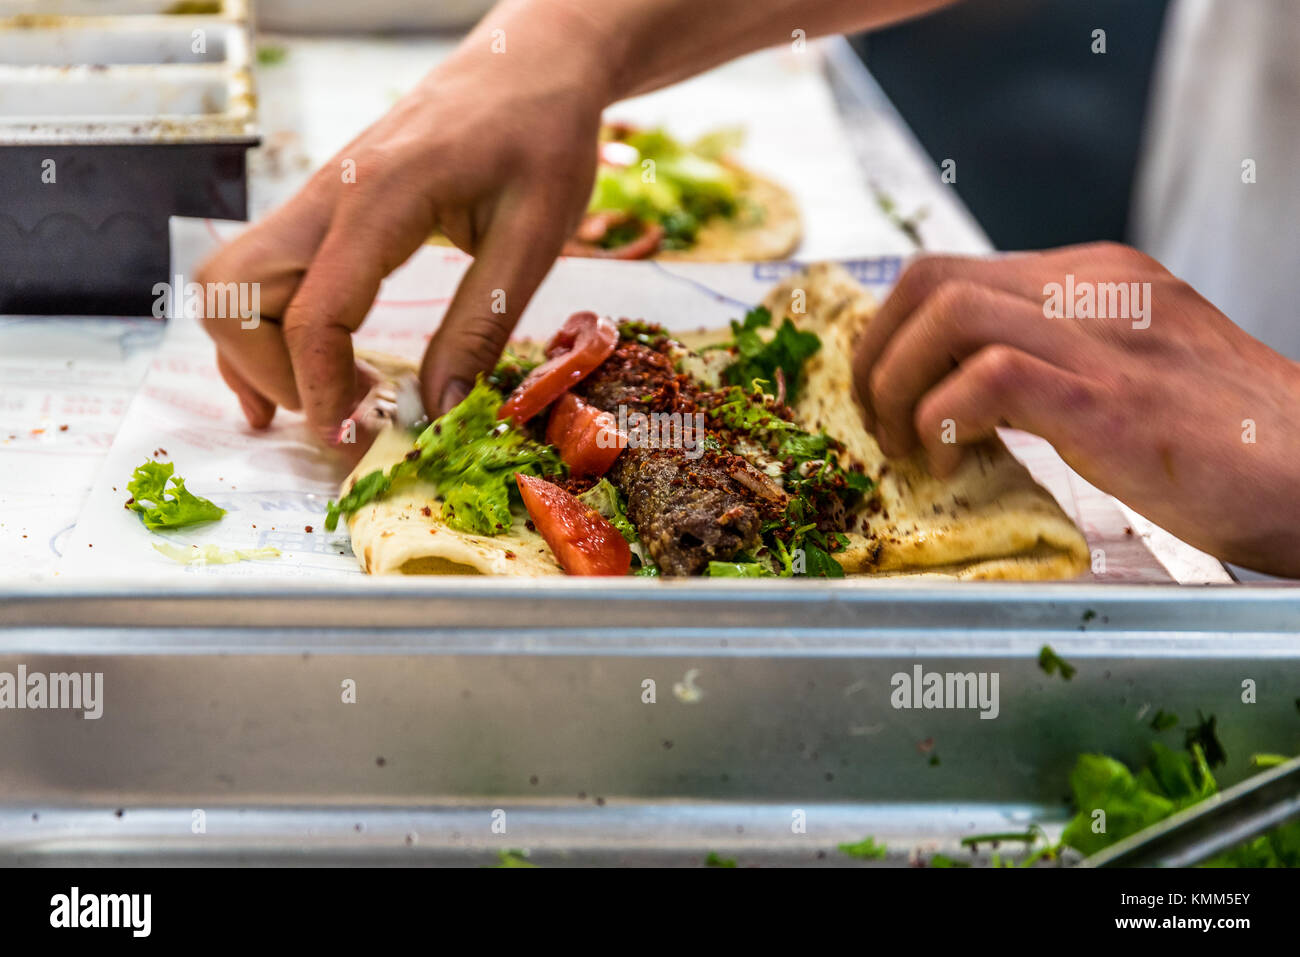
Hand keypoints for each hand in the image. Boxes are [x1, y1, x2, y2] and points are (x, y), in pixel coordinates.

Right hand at [197, 5, 610, 439]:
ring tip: (332, 400)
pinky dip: (262, 329)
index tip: (351, 442)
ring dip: (257, 354)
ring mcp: (317, 199)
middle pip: (234, 297)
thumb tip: (439, 413)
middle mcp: (326, 196)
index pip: (313, 314)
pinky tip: (301, 376)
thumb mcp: (534, 236)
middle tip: (348, 412)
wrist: (531, 61)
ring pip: (231, 285)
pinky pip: (258, 273)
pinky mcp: (325, 208)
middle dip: (272, 373)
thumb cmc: (541, 136)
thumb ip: (481, 325)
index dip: (321, 391)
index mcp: (379, 200)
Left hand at [853, 242, 1299, 575]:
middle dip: (876, 353)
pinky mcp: (1109, 399)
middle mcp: (1093, 289)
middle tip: (876, 419)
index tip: (884, 393)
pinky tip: (948, 465)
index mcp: (1096, 278)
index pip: (954, 273)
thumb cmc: (1228, 443)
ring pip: (945, 312)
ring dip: (897, 385)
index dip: (895, 334)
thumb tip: (964, 391)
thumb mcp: (1131, 370)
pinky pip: (986, 378)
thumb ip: (1055, 359)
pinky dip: (942, 421)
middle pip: (930, 279)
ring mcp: (1102, 338)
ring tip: (904, 443)